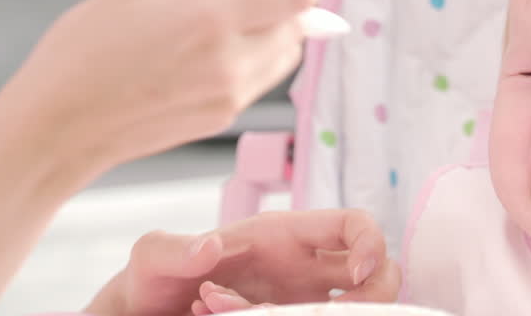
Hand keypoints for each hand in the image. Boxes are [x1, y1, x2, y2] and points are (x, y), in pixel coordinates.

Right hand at [0, 0, 327, 183]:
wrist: (56, 130)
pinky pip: (262, 77)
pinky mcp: (225, 119)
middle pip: (300, 21)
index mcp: (211, 20)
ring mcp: (231, 96)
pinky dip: (253, 54)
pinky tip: (203, 49)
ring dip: (272, 26)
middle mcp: (231, 62)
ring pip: (286, 52)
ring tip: (213, 17)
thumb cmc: (84, 52)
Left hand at [84, 209, 399, 315]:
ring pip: (350, 309)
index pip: (354, 225)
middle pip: (379, 273)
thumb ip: (171, 249)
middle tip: (330, 314)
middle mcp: (304, 271)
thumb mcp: (151, 258)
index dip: (371, 244)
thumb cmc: (154, 280)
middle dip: (373, 295)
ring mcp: (300, 303)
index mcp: (286, 236)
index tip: (358, 275)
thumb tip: (209, 247)